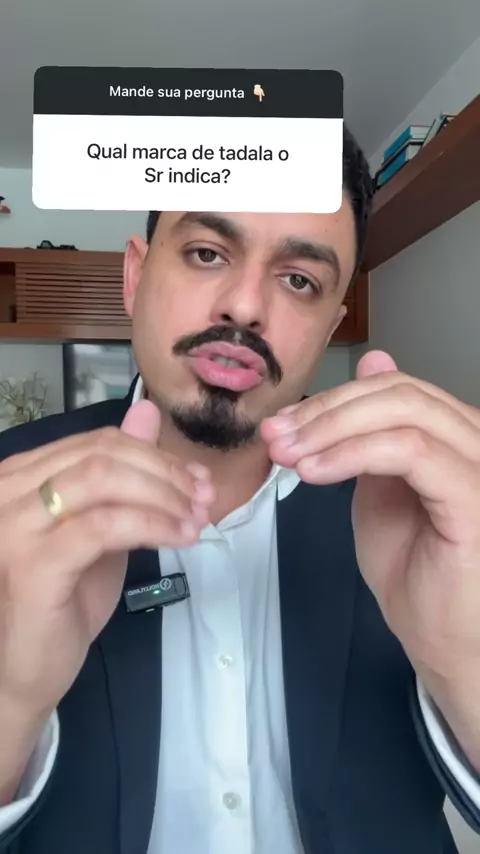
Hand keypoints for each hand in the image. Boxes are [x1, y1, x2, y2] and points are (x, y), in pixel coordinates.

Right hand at [0, 400, 214, 722]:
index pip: (96, 442)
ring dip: (163, 496)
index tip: (196, 479)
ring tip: (197, 519)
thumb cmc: (59, 600)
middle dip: (165, 472)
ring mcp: (15, 526)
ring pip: (103, 480)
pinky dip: (153, 525)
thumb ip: (119, 473)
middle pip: (102, 454)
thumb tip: (145, 412)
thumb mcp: (98, 525)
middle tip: (203, 498)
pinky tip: (181, 538)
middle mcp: (9, 491)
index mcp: (21, 476)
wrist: (24, 668)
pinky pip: (104, 526)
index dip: (154, 454)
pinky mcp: (32, 564)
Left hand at [262, 352, 479, 706]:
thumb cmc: (417, 572)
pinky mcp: (474, 496)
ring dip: (330, 429)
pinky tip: (313, 472)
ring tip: (287, 456)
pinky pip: (409, 451)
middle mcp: (478, 439)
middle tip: (275, 438)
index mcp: (458, 434)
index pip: (396, 388)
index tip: (281, 426)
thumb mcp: (383, 486)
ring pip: (404, 412)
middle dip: (324, 411)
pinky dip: (352, 454)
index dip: (333, 400)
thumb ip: (373, 432)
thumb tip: (373, 362)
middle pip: (398, 392)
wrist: (445, 643)